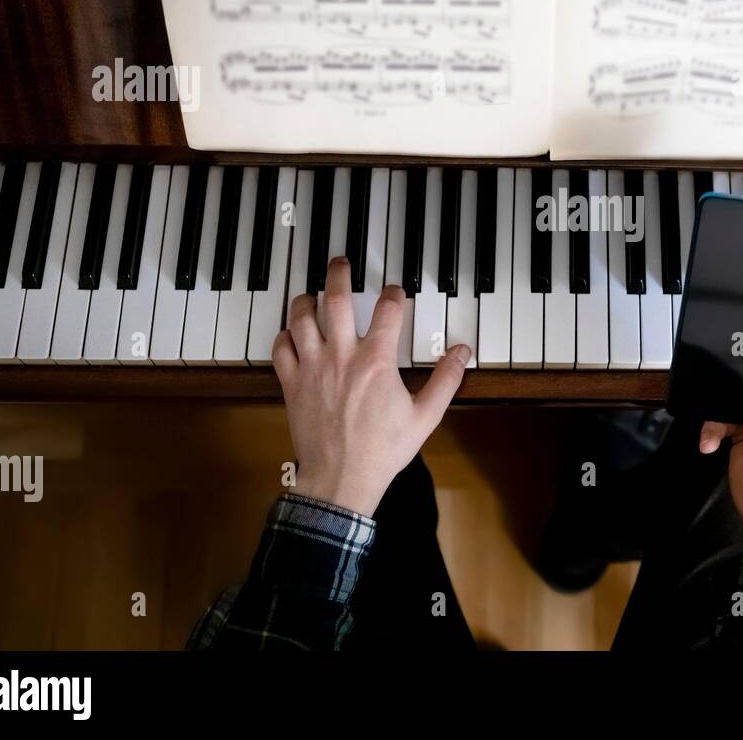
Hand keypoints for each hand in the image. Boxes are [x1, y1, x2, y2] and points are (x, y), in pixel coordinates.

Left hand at [271, 257, 469, 516]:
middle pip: (336, 300)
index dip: (394, 295)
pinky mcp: (291, 384)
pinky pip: (281, 348)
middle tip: (341, 263)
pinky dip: (284, 336)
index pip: (387, 310)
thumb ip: (445, 380)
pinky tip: (291, 334)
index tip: (396, 293)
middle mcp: (341, 356)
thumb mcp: (425, 416)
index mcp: (376, 361)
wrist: (341, 479)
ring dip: (306, 301)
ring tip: (311, 294)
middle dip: (339, 275)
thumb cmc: (382, 450)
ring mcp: (312, 368)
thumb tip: (462, 353)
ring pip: (301, 318)